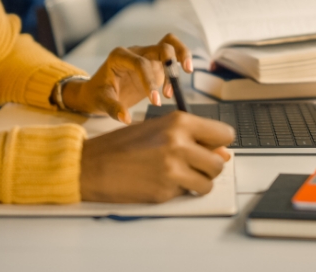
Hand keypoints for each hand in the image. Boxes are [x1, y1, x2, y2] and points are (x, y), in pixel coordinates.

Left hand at [63, 34, 192, 123]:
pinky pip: (171, 57)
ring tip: (188, 72)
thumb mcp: (100, 102)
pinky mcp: (155, 63)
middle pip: (160, 46)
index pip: (140, 63)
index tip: (155, 102)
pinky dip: (179, 63)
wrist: (98, 90)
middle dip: (171, 60)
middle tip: (179, 77)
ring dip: (181, 55)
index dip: (150, 81)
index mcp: (119, 56)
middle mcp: (135, 52)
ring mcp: (146, 55)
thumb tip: (126, 118)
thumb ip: (113, 108)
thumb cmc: (98, 94)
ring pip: (169, 44)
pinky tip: (176, 85)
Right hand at [79, 111, 234, 202]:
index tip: (213, 148)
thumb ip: (191, 137)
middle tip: (191, 165)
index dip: (220, 143)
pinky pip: (187, 194)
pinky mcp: (164, 191)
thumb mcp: (158, 129)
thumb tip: (223, 154)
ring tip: (177, 175)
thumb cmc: (122, 145)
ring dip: (197, 182)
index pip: (224, 133)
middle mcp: (179, 143)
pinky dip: (179, 192)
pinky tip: (161, 182)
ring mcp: (173, 169)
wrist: (91, 165)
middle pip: (219, 162)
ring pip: (208, 183)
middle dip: (208, 167)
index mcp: (179, 122)